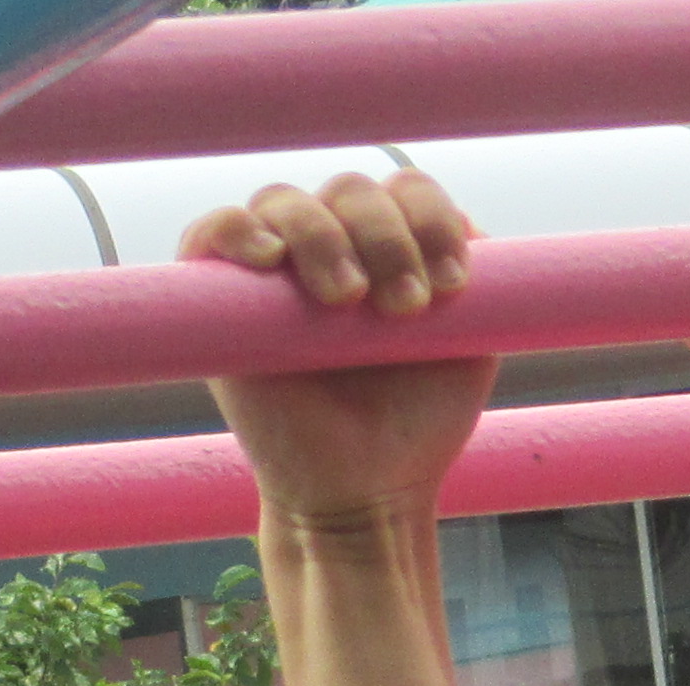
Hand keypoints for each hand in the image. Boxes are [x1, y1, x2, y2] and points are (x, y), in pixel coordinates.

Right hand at [183, 172, 493, 528]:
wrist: (367, 491)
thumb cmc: (415, 421)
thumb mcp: (468, 348)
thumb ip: (477, 283)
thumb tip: (465, 222)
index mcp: (391, 246)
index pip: (406, 191)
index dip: (431, 220)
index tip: (453, 285)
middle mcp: (331, 245)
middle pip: (351, 191)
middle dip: (386, 238)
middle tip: (403, 308)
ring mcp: (273, 269)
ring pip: (287, 202)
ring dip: (324, 238)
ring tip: (345, 301)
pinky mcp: (217, 298)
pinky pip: (212, 231)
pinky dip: (239, 231)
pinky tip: (270, 258)